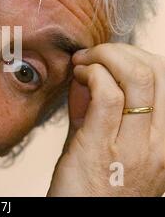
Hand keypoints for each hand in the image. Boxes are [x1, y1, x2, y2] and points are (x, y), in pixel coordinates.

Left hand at [47, 43, 164, 196]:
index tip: (110, 57)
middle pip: (157, 71)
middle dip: (121, 51)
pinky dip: (92, 74)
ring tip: (83, 64)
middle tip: (93, 55)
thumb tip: (92, 70)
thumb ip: (102, 106)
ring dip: (105, 57)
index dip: (138, 56)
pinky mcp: (102, 149)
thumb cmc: (94, 184)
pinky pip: (108, 95)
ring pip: (137, 77)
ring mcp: (135, 148)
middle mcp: (160, 144)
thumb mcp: (109, 142)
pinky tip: (79, 77)